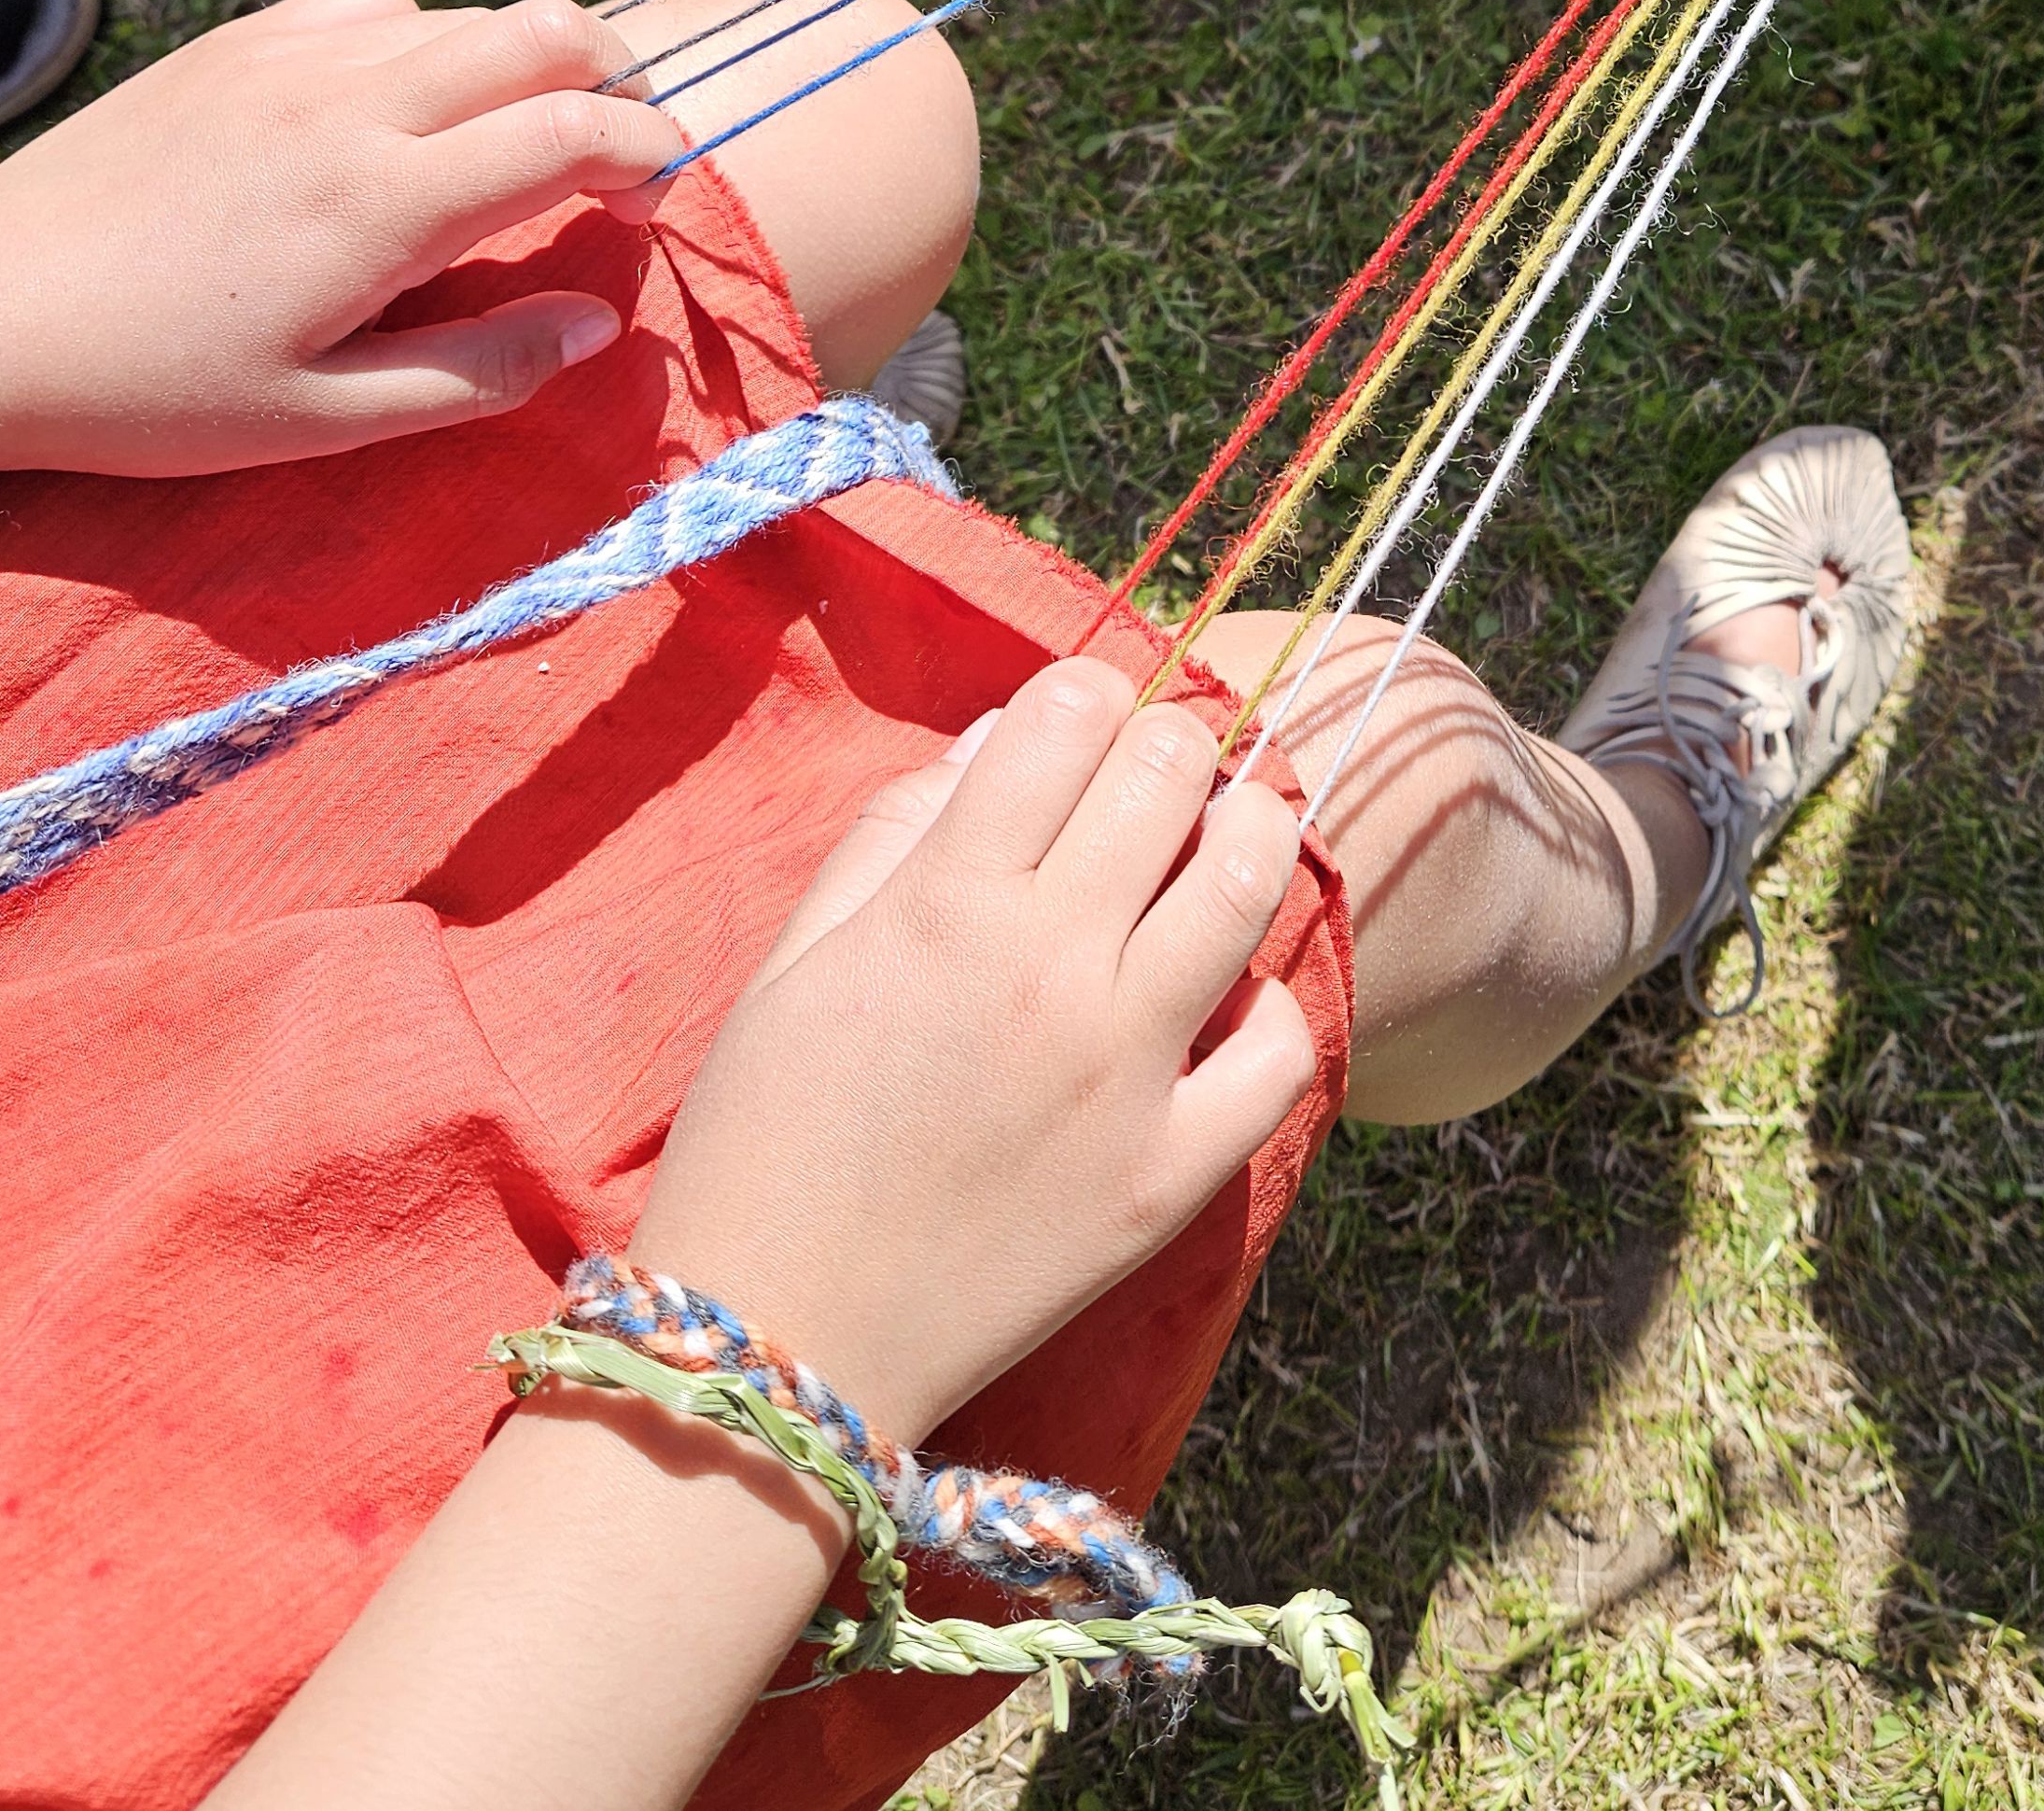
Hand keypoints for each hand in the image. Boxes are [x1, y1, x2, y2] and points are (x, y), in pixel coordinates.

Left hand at [0, 0, 683, 477]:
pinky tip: (401, 107)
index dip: (653, 152)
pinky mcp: (237, 41)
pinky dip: (426, 40)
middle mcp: (350, 106)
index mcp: (384, 205)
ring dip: (526, 64)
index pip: (575, 130)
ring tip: (516, 143)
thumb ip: (479, 373)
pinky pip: (373, 4)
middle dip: (621, 77)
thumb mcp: (323, 420)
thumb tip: (601, 325)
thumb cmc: (152, 390)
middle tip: (621, 150)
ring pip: (466, 12)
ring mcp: (290, 59)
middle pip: (545, 28)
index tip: (660, 200)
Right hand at [638, 657, 1316, 1444]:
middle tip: (1148, 776)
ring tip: (1218, 840)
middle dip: (1167, 745)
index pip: (1069, 714)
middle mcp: (1052, 967)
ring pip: (1250, 880)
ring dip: (1245, 830)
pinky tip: (1223, 1004)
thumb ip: (896, 831)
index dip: (1082, 695)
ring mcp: (1126, 1071)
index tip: (1076, 722)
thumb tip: (1001, 737)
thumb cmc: (761, 1141)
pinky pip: (1282, 1052)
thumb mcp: (794, 958)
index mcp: (945, 901)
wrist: (777, 1349)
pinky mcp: (1171, 1174)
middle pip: (1171, 772)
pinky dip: (1270, 1008)